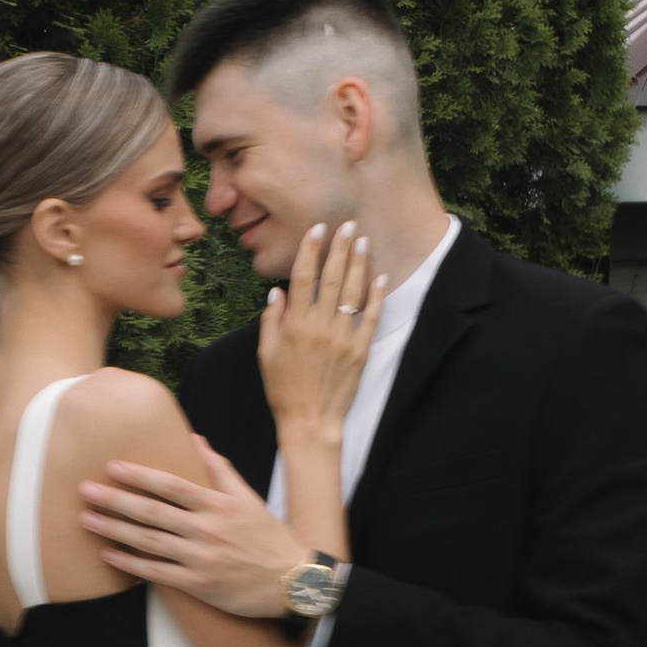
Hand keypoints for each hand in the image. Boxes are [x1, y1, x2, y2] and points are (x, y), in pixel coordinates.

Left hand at [80, 434, 306, 618]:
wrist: (292, 582)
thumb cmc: (268, 537)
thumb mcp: (248, 498)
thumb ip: (219, 469)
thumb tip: (195, 440)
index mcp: (218, 505)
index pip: (171, 486)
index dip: (140, 475)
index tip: (112, 467)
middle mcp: (207, 530)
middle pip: (152, 512)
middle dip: (115, 500)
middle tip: (85, 490)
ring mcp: (201, 559)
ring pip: (149, 542)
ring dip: (115, 530)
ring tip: (87, 519)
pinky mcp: (198, 585)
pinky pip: (157, 573)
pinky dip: (131, 564)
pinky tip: (108, 555)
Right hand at [259, 218, 383, 437]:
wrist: (311, 421)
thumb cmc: (283, 389)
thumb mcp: (266, 354)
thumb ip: (271, 321)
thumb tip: (277, 292)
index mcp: (295, 324)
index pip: (302, 277)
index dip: (310, 250)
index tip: (317, 230)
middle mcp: (320, 326)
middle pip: (331, 278)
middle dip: (339, 248)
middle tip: (347, 225)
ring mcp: (343, 337)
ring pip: (353, 292)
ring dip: (358, 264)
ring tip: (363, 241)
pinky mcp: (360, 350)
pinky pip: (370, 317)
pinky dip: (376, 296)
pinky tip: (380, 276)